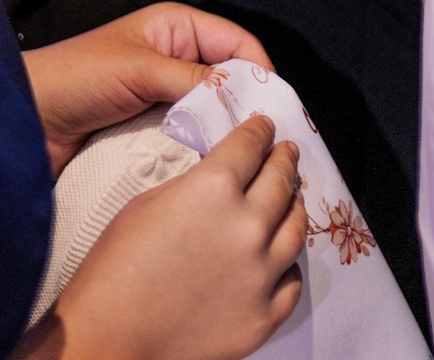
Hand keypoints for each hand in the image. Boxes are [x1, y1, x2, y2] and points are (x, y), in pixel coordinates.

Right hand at [20, 114, 305, 359]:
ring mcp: (260, 274)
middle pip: (281, 179)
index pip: (252, 144)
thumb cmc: (113, 272)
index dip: (260, 131)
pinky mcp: (263, 316)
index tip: (265, 127)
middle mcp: (247, 225)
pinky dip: (286, 266)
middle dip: (283, 160)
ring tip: (290, 200)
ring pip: (295, 227)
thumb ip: (195, 184)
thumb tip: (223, 176)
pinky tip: (279, 259)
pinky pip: (291, 281)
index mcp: (214, 188)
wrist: (105, 344)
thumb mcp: (148, 204)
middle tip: (286, 152)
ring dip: (293, 207)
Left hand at [24, 4, 271, 176]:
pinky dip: (200, 151)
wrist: (28, 121)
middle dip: (246, 106)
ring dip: (222, 133)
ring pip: (209, 113)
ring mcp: (164, 97)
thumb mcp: (141, 69)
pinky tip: (213, 169)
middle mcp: (177, 60)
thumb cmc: (80, 77)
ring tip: (245, 160)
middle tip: (268, 140)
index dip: (259, 71)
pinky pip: (187, 138)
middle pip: (228, 81)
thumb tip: (242, 103)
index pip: (237, 44)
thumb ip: (194, 81)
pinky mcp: (150, 131)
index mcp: (179, 29)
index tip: (276, 107)